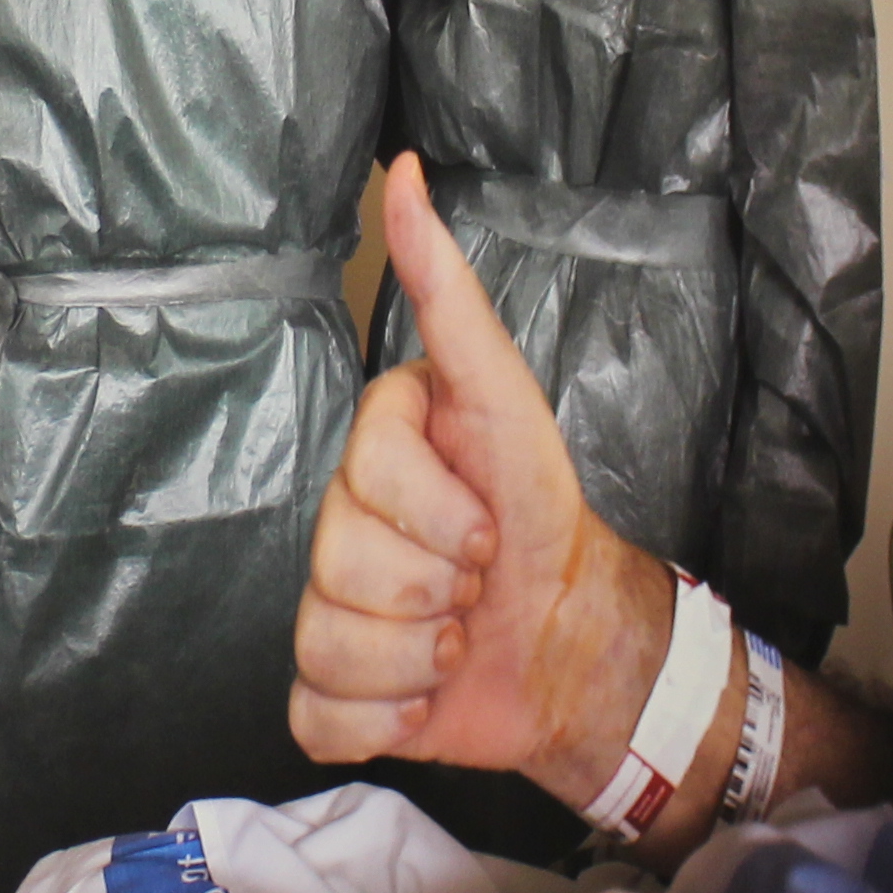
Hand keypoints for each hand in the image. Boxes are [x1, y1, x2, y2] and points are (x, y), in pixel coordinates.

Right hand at [288, 155, 676, 802]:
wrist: (578, 639)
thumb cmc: (544, 515)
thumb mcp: (505, 396)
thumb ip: (449, 292)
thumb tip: (404, 171)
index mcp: (370, 457)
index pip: (363, 485)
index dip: (442, 514)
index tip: (488, 519)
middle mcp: (336, 529)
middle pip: (338, 567)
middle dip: (437, 587)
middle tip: (479, 580)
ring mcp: (325, 613)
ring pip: (326, 643)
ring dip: (419, 658)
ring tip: (459, 637)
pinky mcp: (330, 696)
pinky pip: (314, 717)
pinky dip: (383, 721)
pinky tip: (425, 696)